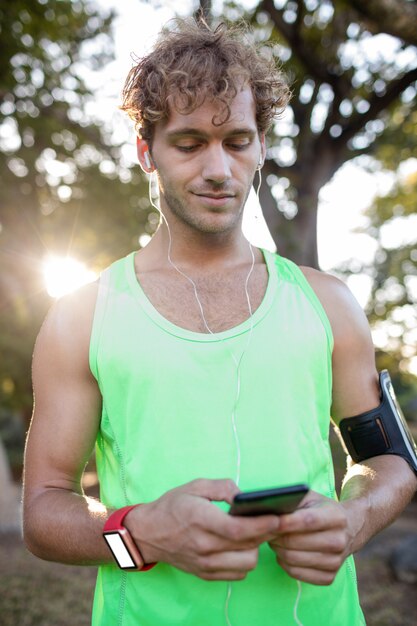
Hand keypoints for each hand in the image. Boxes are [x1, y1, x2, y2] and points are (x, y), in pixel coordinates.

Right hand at [125, 478, 279, 580]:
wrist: (148, 533)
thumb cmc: (172, 506)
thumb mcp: (195, 486)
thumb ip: (222, 486)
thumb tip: (244, 495)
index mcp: (200, 520)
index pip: (238, 530)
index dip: (262, 525)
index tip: (278, 517)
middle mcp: (204, 546)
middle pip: (247, 548)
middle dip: (266, 534)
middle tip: (273, 521)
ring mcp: (205, 563)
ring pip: (246, 564)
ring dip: (256, 548)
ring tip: (255, 533)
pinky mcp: (206, 574)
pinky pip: (237, 574)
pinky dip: (245, 561)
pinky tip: (242, 546)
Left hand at [268, 491, 354, 585]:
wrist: (349, 528)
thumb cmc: (322, 509)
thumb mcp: (311, 497)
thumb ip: (293, 500)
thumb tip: (269, 508)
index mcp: (337, 518)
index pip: (308, 521)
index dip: (286, 522)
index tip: (270, 520)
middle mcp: (339, 541)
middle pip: (295, 542)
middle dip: (276, 535)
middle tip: (267, 529)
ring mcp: (336, 562)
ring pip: (292, 559)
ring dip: (277, 549)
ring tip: (274, 538)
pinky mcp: (329, 577)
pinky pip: (295, 573)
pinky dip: (284, 563)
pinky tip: (284, 551)